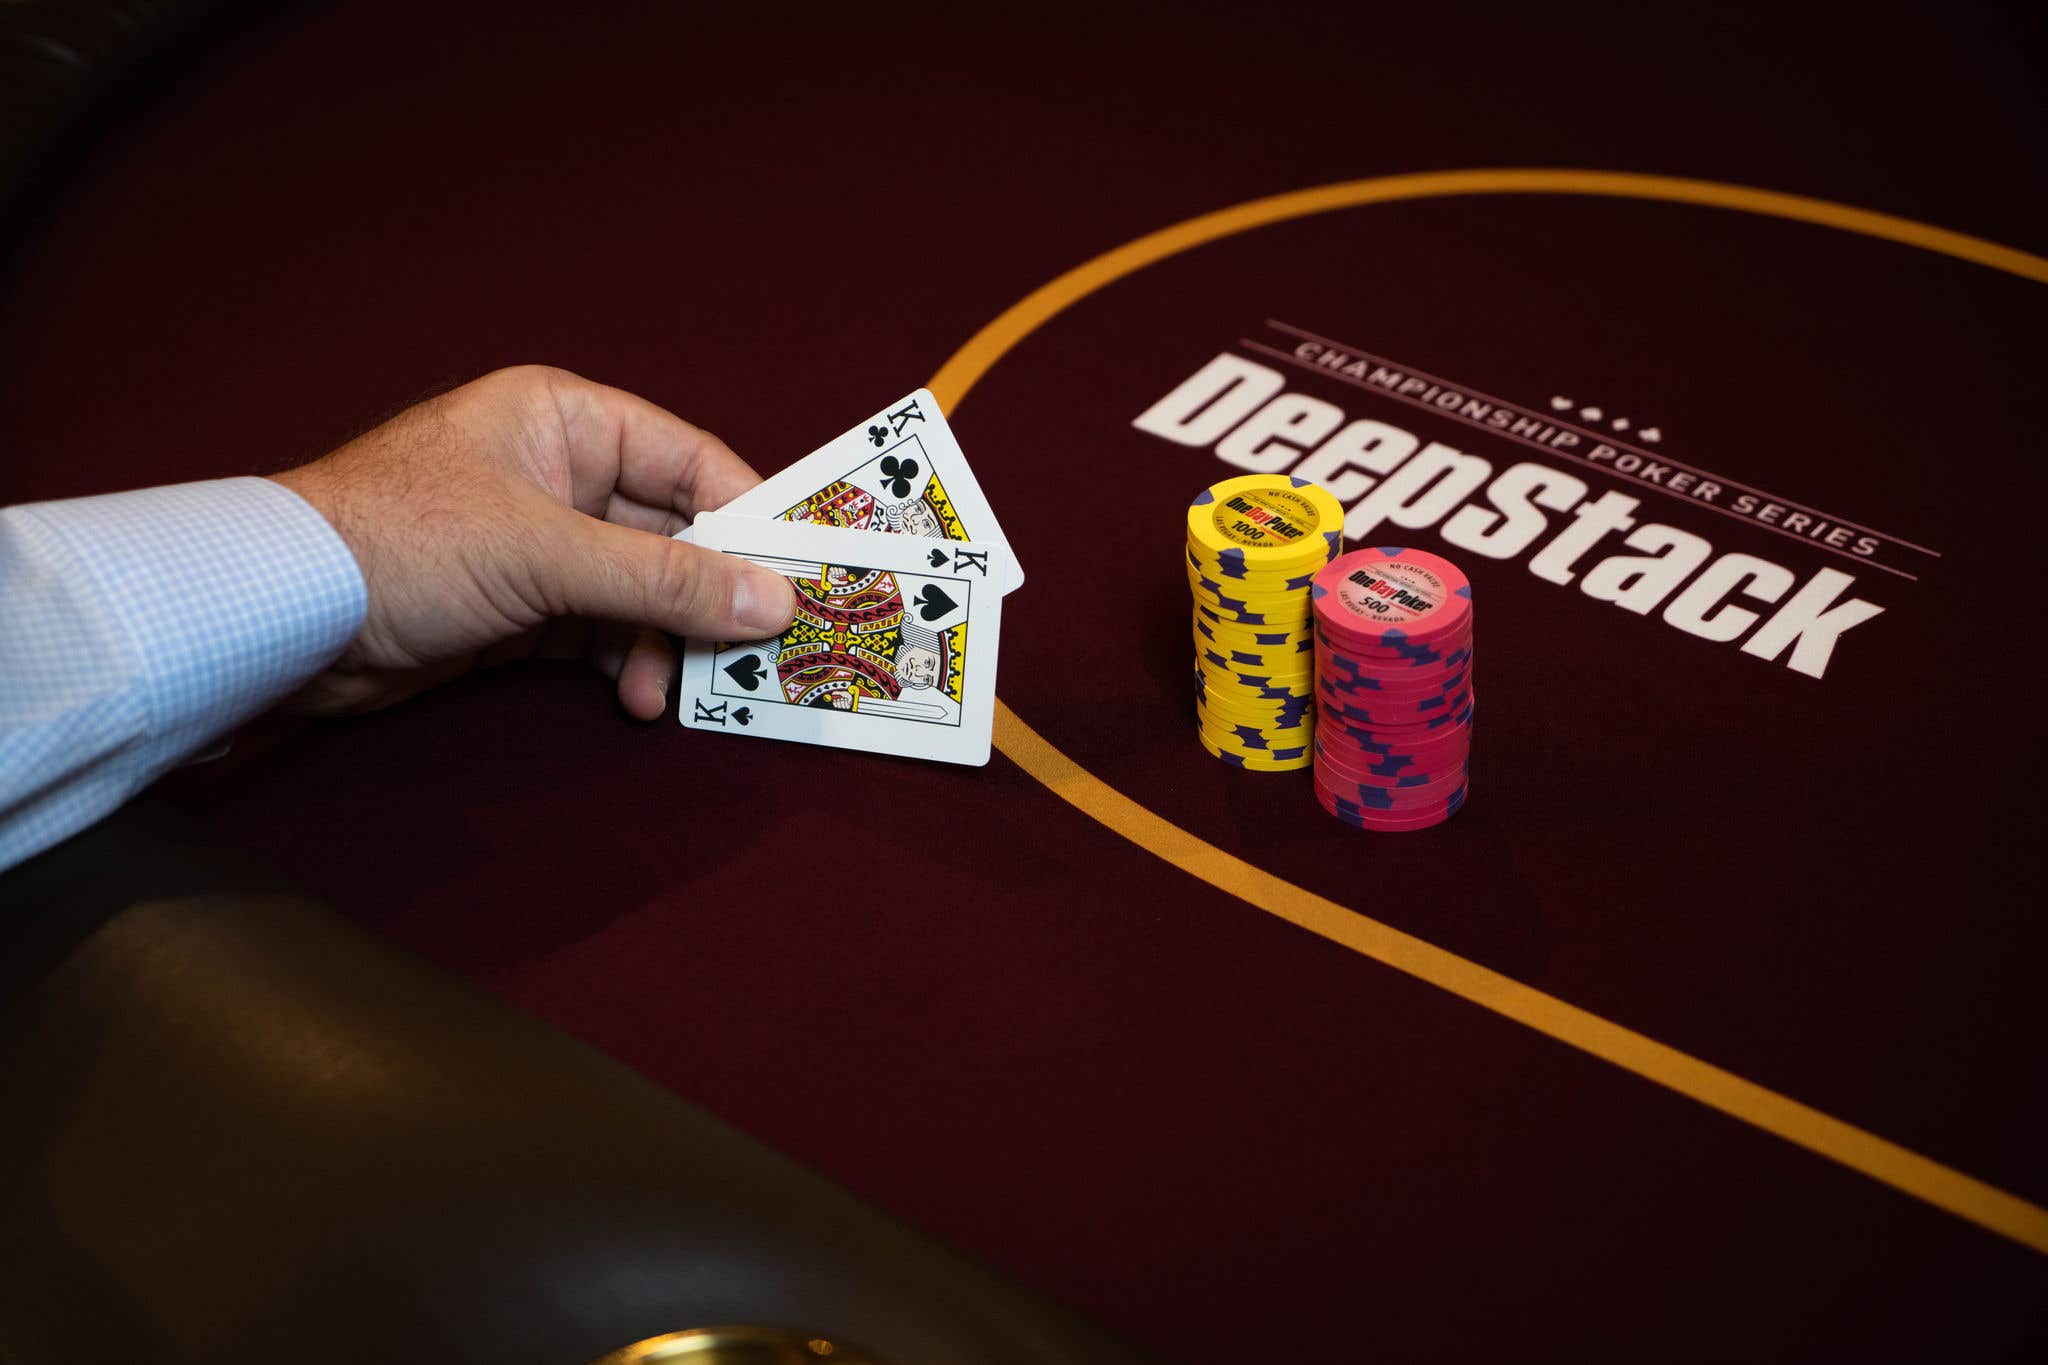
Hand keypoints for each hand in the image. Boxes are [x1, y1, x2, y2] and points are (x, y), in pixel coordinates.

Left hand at [268, 366, 796, 718]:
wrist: (278, 615)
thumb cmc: (400, 540)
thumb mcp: (546, 554)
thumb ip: (663, 582)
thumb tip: (772, 602)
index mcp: (566, 420)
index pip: (690, 462)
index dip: (750, 519)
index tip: (803, 573)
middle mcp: (559, 475)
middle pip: (672, 536)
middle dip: (712, 597)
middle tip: (760, 650)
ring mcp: (538, 546)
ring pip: (640, 593)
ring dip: (667, 642)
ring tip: (680, 689)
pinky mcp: (518, 610)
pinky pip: (601, 633)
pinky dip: (626, 664)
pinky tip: (639, 698)